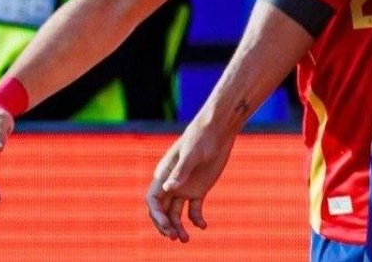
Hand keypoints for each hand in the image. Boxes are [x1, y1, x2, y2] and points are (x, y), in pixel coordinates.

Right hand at [146, 122, 233, 242]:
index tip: (167, 226)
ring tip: (186, 240)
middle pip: (163, 211)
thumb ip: (180, 172)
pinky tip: (203, 226)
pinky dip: (196, 220)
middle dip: (166, 226)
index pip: (153, 200)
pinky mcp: (198, 190)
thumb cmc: (201, 138)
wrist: (218, 131)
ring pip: (176, 213)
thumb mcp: (192, 154)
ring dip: (179, 227)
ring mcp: (184, 188)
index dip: (157, 216)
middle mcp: (171, 184)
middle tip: (176, 238)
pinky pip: (193, 210)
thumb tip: (168, 188)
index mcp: (164, 174)